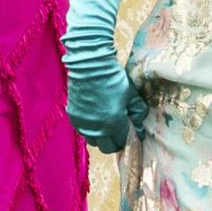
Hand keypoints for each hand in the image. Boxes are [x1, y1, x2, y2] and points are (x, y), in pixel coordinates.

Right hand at [62, 0, 134, 149]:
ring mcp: (82, 123)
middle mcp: (96, 128)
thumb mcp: (131, 94)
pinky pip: (83, 130)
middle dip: (115, 141)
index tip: (130, 130)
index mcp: (113, 124)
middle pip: (107, 147)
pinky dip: (90, 128)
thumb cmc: (114, 77)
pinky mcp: (73, 116)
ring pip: (93, 141)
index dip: (128, 138)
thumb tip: (138, 124)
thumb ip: (138, 112)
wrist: (90, 63)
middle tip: (119, 129)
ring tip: (106, 122)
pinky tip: (95, 115)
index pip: (122, 143)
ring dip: (101, 136)